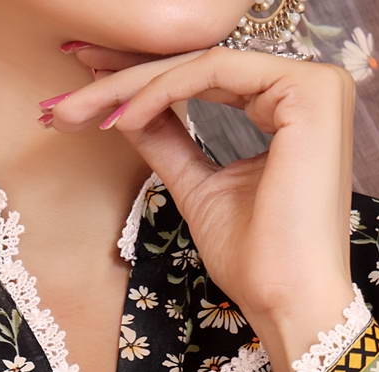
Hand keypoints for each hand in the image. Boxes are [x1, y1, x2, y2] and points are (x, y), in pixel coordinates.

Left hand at [45, 42, 356, 371]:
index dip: (140, 82)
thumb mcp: (198, 188)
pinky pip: (214, 73)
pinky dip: (161, 92)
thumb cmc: (257, 262)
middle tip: (64, 98)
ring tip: (80, 112)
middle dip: (123, 77)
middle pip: (198, 65)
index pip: (205, 77)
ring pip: (201, 63)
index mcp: (292, 106)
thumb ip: (168, 141)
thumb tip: (124, 109)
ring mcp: (314, 83)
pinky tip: (120, 119)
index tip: (84, 97)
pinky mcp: (308, 91)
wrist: (288, 301)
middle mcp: (310, 85)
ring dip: (132, 84)